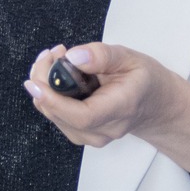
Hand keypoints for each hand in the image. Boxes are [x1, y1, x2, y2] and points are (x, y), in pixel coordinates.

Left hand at [26, 42, 176, 147]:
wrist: (154, 105)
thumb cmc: (144, 80)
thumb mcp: (130, 58)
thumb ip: (102, 55)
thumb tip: (73, 57)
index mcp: (121, 108)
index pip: (82, 116)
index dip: (54, 100)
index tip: (35, 82)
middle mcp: (104, 129)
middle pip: (62, 114)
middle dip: (45, 82)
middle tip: (50, 54)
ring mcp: (92, 136)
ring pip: (54, 115)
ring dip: (45, 86)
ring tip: (54, 59)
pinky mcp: (81, 134)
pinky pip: (56, 115)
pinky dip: (49, 94)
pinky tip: (55, 74)